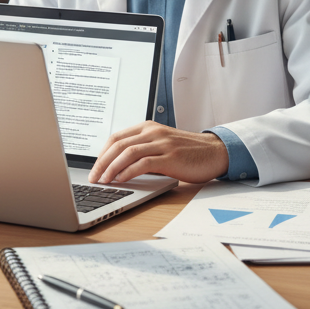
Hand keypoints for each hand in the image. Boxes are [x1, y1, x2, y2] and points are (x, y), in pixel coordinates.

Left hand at [90, 122, 228, 184]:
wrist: (215, 152)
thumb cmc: (189, 152)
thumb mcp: (162, 145)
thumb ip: (143, 149)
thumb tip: (119, 166)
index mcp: (149, 127)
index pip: (116, 137)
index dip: (101, 154)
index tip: (95, 168)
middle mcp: (153, 132)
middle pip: (118, 144)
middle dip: (101, 162)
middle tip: (94, 177)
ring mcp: (162, 144)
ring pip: (127, 152)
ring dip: (111, 168)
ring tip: (104, 181)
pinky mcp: (170, 157)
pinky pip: (143, 163)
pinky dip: (128, 172)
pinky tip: (122, 180)